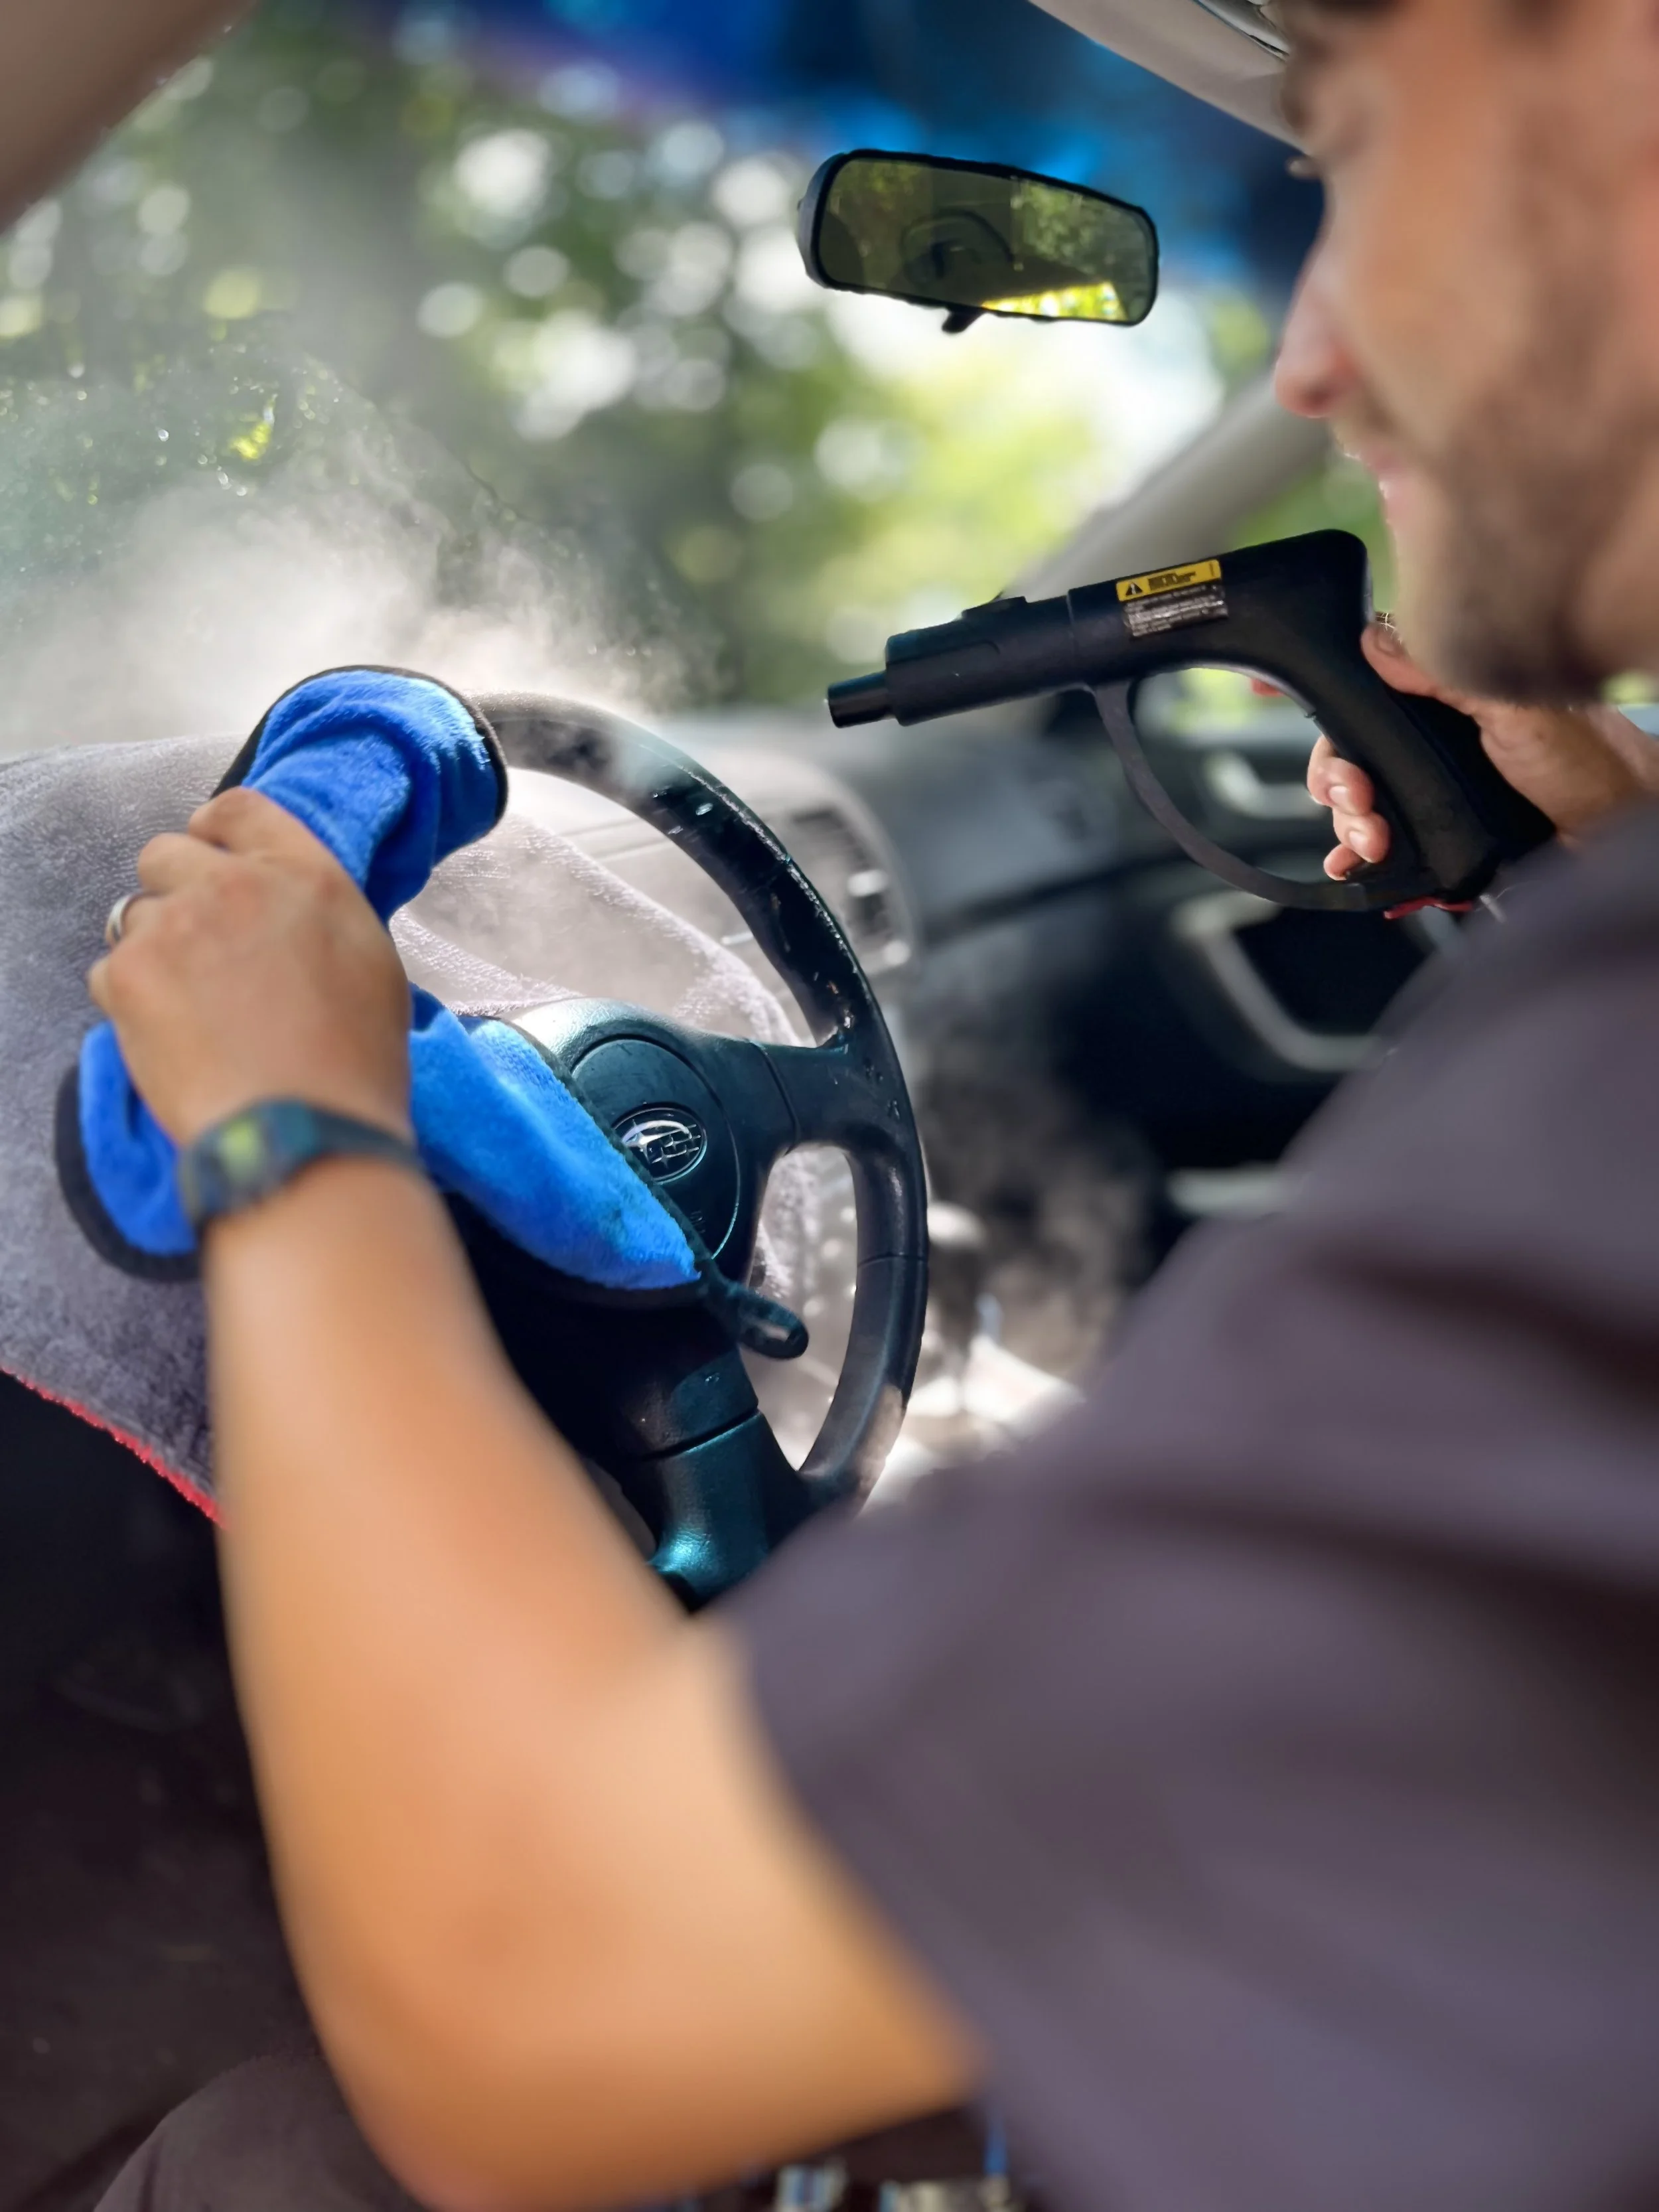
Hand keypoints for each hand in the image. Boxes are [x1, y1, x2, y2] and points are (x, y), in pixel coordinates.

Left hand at [88, 788, 412, 1146]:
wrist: (304, 1131)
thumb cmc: (354, 1065)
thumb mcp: (371, 966)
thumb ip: (318, 916)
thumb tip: (284, 914)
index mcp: (305, 876)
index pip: (238, 809)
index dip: (213, 830)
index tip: (207, 855)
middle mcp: (234, 885)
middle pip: (165, 853)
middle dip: (172, 892)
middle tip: (194, 948)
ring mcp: (173, 926)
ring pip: (132, 916)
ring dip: (152, 952)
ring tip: (189, 1011)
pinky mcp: (127, 975)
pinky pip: (108, 971)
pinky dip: (129, 1002)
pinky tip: (171, 1041)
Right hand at [1308, 619, 1658, 879]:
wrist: (1616, 835)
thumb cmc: (1590, 763)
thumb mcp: (1517, 705)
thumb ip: (1445, 674)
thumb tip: (1374, 640)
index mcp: (1445, 693)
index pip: (1365, 675)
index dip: (1313, 679)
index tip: (1264, 684)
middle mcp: (1431, 736)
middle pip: (1345, 746)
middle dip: (1335, 776)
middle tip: (1355, 801)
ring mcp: (1429, 785)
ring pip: (1354, 798)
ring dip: (1346, 821)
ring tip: (1371, 840)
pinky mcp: (1433, 834)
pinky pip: (1375, 843)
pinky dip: (1354, 856)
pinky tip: (1355, 864)